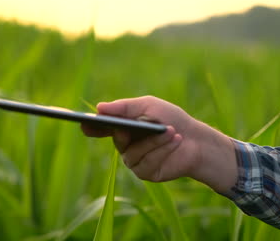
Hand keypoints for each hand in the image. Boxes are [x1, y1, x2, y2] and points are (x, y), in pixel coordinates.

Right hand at [81, 96, 237, 193]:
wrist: (196, 140)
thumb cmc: (171, 119)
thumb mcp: (148, 106)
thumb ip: (124, 107)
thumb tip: (98, 108)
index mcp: (123, 128)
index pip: (102, 129)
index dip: (91, 128)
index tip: (83, 124)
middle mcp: (126, 146)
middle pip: (117, 141)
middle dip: (124, 134)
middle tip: (126, 129)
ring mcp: (135, 161)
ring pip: (133, 154)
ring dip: (154, 141)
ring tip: (170, 131)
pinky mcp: (146, 173)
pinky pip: (147, 163)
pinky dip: (162, 151)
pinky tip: (175, 140)